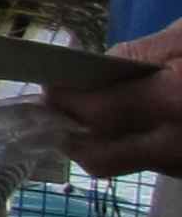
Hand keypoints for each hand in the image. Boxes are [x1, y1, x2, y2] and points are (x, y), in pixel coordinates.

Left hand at [54, 25, 181, 179]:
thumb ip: (144, 53)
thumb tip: (95, 66)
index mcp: (179, 102)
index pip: (99, 112)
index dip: (64, 99)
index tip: (48, 84)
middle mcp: (180, 146)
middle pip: (100, 158)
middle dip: (70, 134)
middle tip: (58, 108)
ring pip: (126, 163)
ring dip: (103, 141)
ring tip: (96, 110)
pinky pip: (156, 163)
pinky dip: (138, 144)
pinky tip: (144, 119)